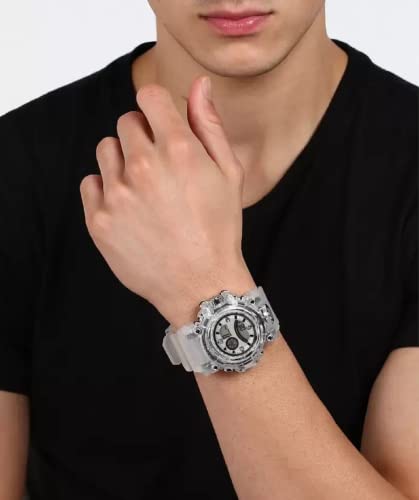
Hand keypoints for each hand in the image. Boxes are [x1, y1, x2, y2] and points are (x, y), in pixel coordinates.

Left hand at [79, 76, 254, 324]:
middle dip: (142, 136)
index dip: (157, 107)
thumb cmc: (219, 229)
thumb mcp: (228, 174)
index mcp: (179, 150)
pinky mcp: (99, 219)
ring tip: (143, 189)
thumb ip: (209, 125)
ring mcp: (118, 194)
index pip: (149, 96)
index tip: (161, 124)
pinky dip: (105, 190)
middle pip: (126, 122)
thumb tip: (199, 85)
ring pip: (106, 150)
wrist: (200, 283)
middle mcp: (144, 167)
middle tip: (159, 167)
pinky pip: (90, 184)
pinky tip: (128, 208)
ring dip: (122, 161)